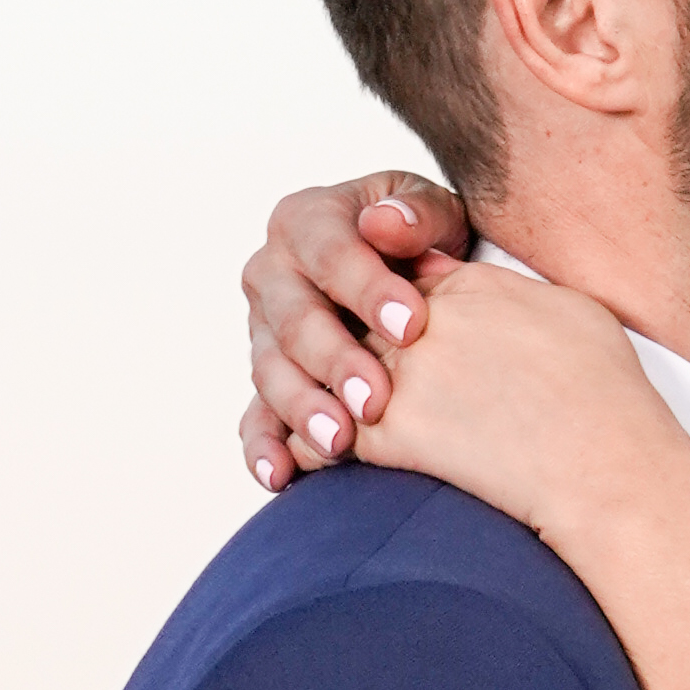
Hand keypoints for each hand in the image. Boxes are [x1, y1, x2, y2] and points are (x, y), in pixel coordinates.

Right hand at [241, 172, 474, 493]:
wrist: (414, 278)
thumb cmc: (425, 241)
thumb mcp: (432, 212)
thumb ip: (416, 214)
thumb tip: (383, 223)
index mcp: (307, 222)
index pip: (330, 252)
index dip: (367, 289)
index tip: (411, 326)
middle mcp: (274, 275)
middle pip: (294, 320)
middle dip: (334, 362)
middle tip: (374, 401)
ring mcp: (265, 332)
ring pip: (271, 371)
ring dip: (303, 410)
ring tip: (339, 443)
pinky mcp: (271, 382)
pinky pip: (257, 416)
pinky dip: (265, 447)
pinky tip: (281, 476)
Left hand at [316, 248, 675, 551]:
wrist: (607, 468)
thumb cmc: (607, 402)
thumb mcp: (570, 312)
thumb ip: (512, 293)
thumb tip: (486, 287)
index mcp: (463, 287)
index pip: (398, 281)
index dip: (385, 308)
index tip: (386, 335)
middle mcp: (421, 320)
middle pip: (354, 322)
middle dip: (338, 347)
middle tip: (330, 377)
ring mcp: (401, 374)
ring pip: (328, 374)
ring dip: (316, 400)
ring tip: (316, 424)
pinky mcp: (388, 431)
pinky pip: (322, 437)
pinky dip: (309, 451)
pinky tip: (310, 466)